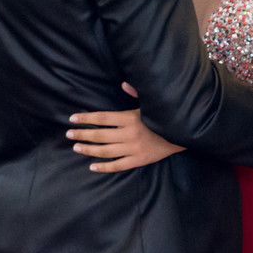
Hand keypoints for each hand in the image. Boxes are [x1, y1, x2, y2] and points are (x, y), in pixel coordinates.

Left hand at [68, 82, 184, 171]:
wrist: (184, 133)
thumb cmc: (166, 115)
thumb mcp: (152, 102)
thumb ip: (136, 93)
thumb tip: (122, 84)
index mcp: (131, 118)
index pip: (103, 118)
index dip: (86, 118)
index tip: (72, 118)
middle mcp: (129, 134)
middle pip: (100, 135)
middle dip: (82, 134)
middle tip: (69, 133)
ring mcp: (133, 149)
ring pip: (105, 151)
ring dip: (89, 149)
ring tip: (76, 147)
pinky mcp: (138, 160)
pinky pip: (118, 166)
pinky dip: (104, 167)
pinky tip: (92, 166)